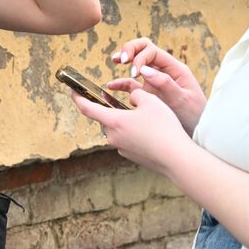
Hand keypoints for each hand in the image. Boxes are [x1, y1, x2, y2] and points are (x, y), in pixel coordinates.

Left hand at [70, 87, 191, 178]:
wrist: (176, 158)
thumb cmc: (163, 128)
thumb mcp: (150, 101)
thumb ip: (136, 95)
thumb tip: (131, 99)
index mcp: (113, 121)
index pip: (87, 108)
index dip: (77, 97)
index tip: (72, 90)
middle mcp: (113, 136)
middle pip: (104, 118)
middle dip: (109, 108)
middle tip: (116, 98)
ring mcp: (121, 148)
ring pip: (116, 129)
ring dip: (122, 120)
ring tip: (141, 114)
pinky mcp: (131, 156)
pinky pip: (126, 139)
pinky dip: (131, 131)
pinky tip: (149, 129)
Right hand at [105, 38, 206, 134]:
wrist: (198, 132)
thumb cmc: (195, 116)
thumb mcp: (183, 100)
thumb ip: (165, 83)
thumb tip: (144, 69)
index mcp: (175, 69)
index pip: (152, 51)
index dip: (139, 58)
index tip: (134, 74)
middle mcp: (164, 72)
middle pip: (144, 49)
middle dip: (130, 50)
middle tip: (120, 60)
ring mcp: (155, 82)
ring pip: (137, 63)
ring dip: (125, 59)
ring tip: (115, 60)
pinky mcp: (149, 94)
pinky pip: (132, 84)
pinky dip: (121, 83)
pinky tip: (111, 86)